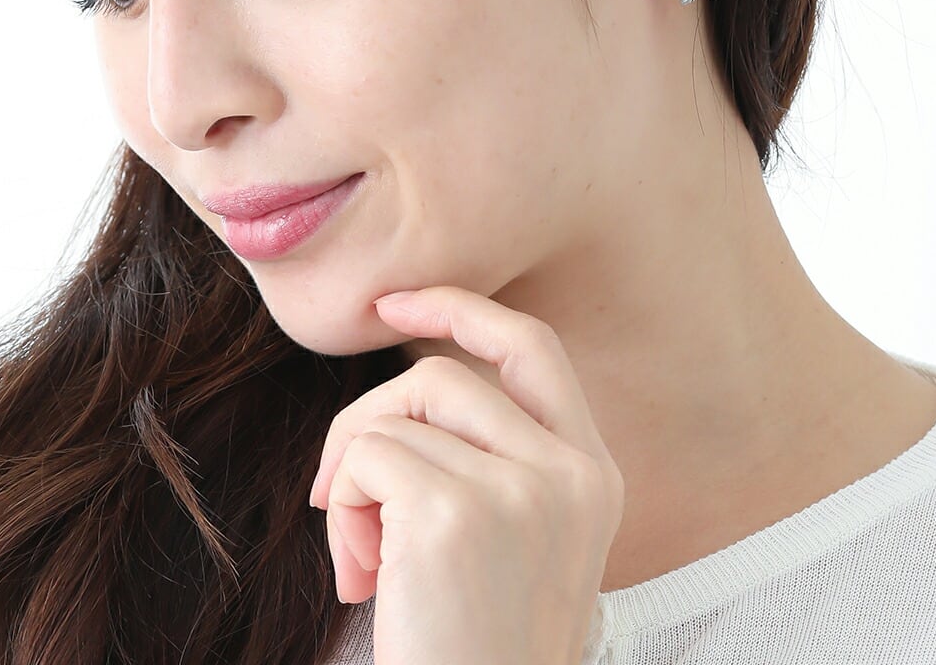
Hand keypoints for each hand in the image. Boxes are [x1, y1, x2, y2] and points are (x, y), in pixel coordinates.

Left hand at [308, 286, 624, 664]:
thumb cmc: (481, 645)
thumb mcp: (522, 541)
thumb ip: (496, 458)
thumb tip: (409, 388)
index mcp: (592, 473)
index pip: (534, 347)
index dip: (463, 311)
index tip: (398, 304)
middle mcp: (569, 472)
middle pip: (440, 379)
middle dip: (370, 420)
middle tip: (344, 494)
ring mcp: (518, 491)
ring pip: (395, 415)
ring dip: (354, 478)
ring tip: (364, 556)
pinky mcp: (453, 517)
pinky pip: (366, 458)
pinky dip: (343, 509)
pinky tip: (361, 577)